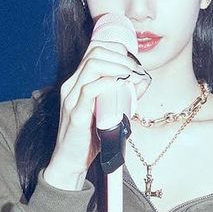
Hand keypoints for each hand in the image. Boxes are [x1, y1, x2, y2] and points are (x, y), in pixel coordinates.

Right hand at [45, 29, 148, 187]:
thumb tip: (142, 80)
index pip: (95, 49)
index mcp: (78, 82)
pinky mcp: (75, 114)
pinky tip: (121, 86)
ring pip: (92, 65)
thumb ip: (122, 95)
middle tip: (137, 70)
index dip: (117, 49)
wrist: (70, 162)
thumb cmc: (89, 137)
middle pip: (95, 52)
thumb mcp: (108, 110)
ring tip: (132, 76)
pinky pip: (89, 90)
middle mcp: (72, 85)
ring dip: (118, 66)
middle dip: (121, 56)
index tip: (134, 62)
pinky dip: (109, 83)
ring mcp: (71, 99)